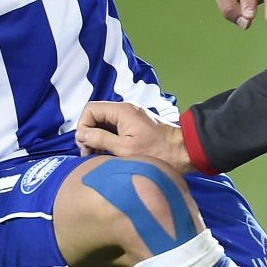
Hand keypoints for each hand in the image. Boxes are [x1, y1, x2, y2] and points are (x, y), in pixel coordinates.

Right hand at [75, 101, 189, 168]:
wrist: (185, 151)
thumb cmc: (158, 152)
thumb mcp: (125, 148)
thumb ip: (100, 139)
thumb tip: (81, 135)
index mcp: (121, 111)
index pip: (90, 110)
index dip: (83, 127)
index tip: (88, 146)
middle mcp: (125, 109)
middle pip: (96, 116)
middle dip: (89, 134)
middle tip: (92, 154)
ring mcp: (131, 117)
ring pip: (104, 123)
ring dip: (99, 139)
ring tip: (101, 156)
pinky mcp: (136, 126)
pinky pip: (115, 129)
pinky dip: (109, 140)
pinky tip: (111, 154)